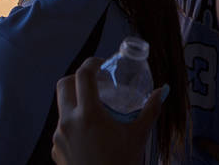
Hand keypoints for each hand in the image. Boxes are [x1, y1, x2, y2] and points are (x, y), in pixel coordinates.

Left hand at [52, 57, 168, 164]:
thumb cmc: (122, 163)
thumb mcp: (139, 135)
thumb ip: (150, 109)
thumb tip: (163, 90)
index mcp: (88, 114)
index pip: (83, 75)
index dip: (91, 64)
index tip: (102, 64)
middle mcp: (68, 122)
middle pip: (64, 85)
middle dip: (78, 77)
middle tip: (95, 80)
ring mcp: (59, 137)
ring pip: (62, 107)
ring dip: (76, 101)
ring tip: (96, 108)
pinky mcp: (56, 150)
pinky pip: (62, 128)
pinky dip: (74, 123)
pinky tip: (90, 133)